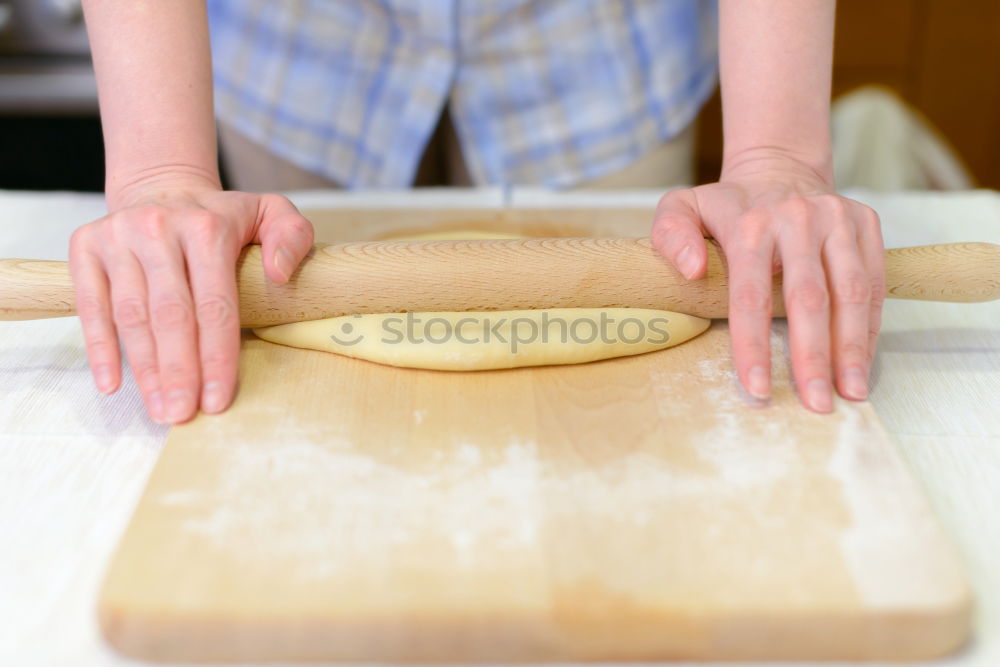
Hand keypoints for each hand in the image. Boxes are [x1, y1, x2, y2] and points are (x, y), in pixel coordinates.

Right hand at [69, 185, 314, 422]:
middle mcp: (159, 228)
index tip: (218, 399)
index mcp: (207, 228)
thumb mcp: (271, 213)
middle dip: (179, 371)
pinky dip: (99, 347)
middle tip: (183, 415)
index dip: (216, 356)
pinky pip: (90, 305)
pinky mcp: (86, 246)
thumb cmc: (224, 218)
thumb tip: (279, 274)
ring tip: (159, 409)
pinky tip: (111, 384)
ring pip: (131, 315)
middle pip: (170, 314)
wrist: (163, 188)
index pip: (215, 304)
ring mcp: (118, 237)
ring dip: (144, 368)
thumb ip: (293, 235)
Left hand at [651, 158, 884, 411]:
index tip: (758, 388)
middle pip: (807, 298)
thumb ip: (670, 234)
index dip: (754, 345)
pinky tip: (862, 362)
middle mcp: (797, 219)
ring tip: (851, 393)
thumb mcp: (681, 207)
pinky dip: (870, 325)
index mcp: (749, 224)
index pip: (750, 294)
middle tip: (816, 405)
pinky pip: (873, 281)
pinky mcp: (865, 223)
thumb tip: (690, 271)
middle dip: (812, 357)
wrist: (778, 168)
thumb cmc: (726, 207)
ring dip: (852, 348)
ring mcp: (836, 219)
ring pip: (850, 292)